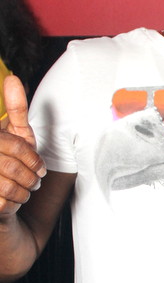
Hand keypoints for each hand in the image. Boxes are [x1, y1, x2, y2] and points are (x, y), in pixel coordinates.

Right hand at [0, 75, 45, 216]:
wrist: (0, 200)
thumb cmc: (9, 164)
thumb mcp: (15, 135)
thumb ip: (15, 110)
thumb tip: (13, 78)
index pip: (13, 145)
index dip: (31, 158)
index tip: (40, 167)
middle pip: (12, 167)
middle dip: (30, 177)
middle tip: (35, 181)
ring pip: (7, 186)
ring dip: (23, 191)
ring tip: (25, 190)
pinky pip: (2, 203)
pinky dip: (14, 203)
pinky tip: (13, 200)